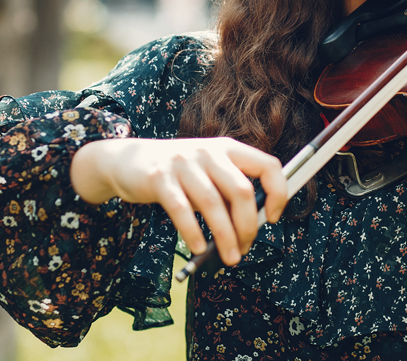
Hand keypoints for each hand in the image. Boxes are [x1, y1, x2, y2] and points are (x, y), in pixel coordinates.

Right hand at [69, 136, 287, 265]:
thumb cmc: (178, 173)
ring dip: (225, 237)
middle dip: (248, 227)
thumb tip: (254, 224)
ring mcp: (182, 162)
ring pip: (213, 204)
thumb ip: (230, 189)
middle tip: (244, 249)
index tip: (272, 218)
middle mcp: (208, 152)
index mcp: (228, 148)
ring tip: (229, 257)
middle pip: (241, 192)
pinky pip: (181, 210)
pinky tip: (199, 248)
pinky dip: (193, 232)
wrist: (128, 160)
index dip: (278, 193)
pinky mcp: (159, 178)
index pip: (267, 165)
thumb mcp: (209, 171)